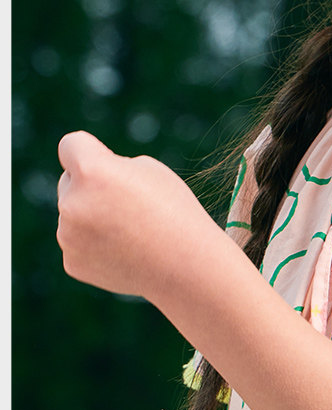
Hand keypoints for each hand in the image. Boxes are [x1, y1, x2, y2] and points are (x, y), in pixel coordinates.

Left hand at [56, 131, 210, 298]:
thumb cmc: (173, 209)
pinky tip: (125, 250)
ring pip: (72, 214)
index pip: (71, 144)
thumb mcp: (149, 170)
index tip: (102, 159)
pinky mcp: (71, 262)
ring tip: (131, 230)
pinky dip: (94, 243)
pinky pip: (77, 242)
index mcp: (92, 171)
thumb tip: (83, 183)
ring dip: (92, 215)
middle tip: (128, 202)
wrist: (185, 264)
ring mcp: (68, 236)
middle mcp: (72, 202)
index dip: (88, 149)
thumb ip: (110, 167)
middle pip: (69, 181)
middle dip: (90, 185)